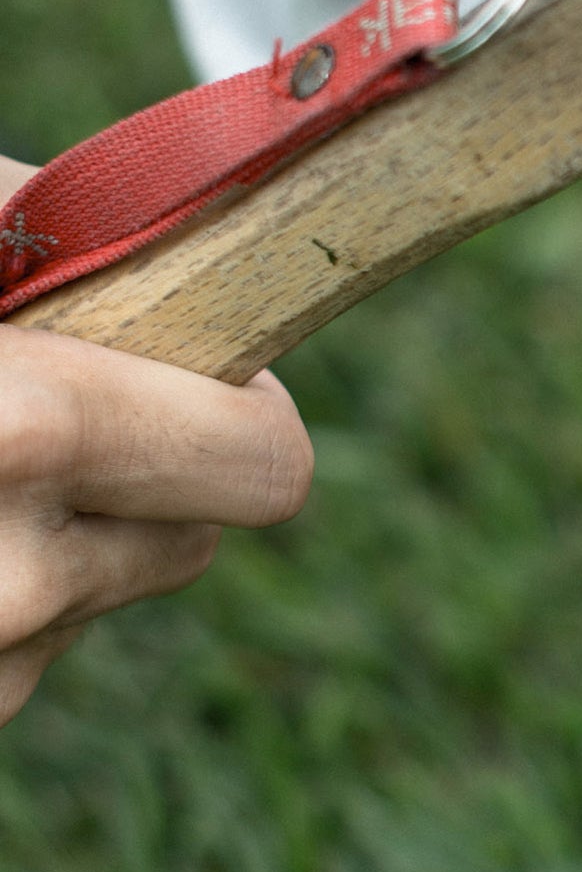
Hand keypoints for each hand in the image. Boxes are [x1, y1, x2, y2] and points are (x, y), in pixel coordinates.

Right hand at [0, 156, 313, 724]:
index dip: (243, 409)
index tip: (209, 373)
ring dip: (55, 528)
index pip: (266, 461)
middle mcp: (6, 582)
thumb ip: (56, 229)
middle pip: (203, 534)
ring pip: (105, 590)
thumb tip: (184, 240)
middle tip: (56, 404)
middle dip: (156, 467)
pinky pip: (23, 641)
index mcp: (19, 432)